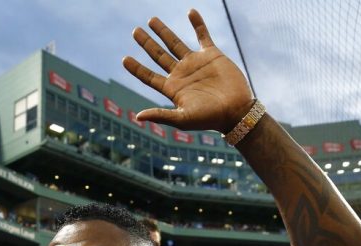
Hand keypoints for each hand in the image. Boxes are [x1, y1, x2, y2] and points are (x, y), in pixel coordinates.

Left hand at [123, 9, 252, 133]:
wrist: (236, 111)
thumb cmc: (209, 119)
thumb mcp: (183, 119)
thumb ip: (161, 115)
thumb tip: (138, 116)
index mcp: (172, 88)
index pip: (149, 76)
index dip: (137, 68)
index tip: (125, 59)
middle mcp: (180, 74)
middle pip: (158, 55)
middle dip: (146, 43)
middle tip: (135, 32)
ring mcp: (195, 63)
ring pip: (175, 43)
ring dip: (163, 31)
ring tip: (151, 20)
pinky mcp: (211, 55)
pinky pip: (202, 35)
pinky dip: (197, 23)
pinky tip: (190, 12)